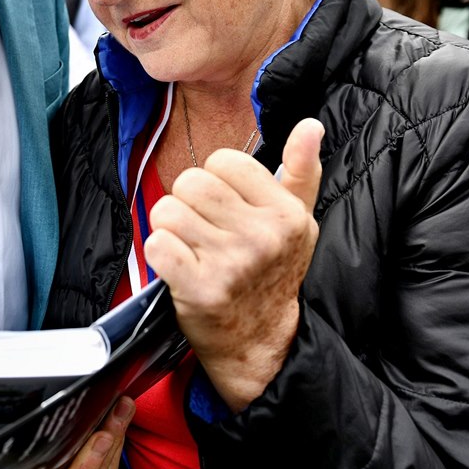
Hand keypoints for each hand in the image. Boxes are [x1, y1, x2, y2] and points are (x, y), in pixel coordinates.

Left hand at [146, 118, 324, 411]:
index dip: (216, 181)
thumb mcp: (298, 223)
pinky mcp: (200, 289)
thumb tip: (311, 125)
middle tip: (203, 230)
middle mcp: (262, 237)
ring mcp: (231, 264)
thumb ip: (302, 171)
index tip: (226, 208)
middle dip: (188, 202)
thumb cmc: (274, 274)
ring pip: (168, 210)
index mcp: (285, 214)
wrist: (262, 343)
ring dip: (170, 228)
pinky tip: (180, 267)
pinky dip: (160, 253)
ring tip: (191, 247)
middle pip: (191, 181)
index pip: (225, 161)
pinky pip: (158, 244)